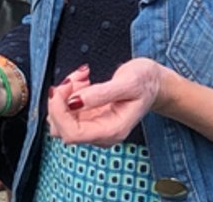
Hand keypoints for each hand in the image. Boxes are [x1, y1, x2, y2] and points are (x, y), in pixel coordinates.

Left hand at [46, 58, 171, 146]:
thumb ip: (102, 93)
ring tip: (84, 77)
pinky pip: (67, 110)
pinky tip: (84, 80)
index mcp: (112, 131)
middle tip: (76, 77)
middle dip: (61, 100)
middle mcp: (101, 135)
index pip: (72, 134)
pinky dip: (68, 92)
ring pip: (60, 119)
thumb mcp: (129, 82)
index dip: (59, 112)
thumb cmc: (145, 82)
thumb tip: (74, 101)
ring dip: (64, 95)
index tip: (61, 88)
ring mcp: (93, 128)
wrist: (153, 83)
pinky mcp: (88, 119)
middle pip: (61, 128)